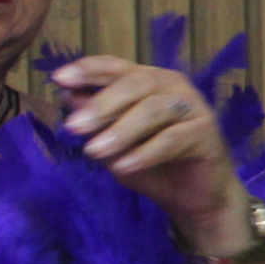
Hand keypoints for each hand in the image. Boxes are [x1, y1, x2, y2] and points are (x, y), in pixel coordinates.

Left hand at [48, 58, 245, 235]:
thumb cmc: (152, 165)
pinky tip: (123, 167)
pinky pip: (172, 139)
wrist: (193, 197)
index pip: (116, 66)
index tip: (59, 79)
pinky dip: (144, 153)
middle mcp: (172, 86)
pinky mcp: (206, 133)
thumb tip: (68, 96)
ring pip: (153, 110)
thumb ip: (95, 122)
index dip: (88, 70)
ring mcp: (192, 107)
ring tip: (95, 151)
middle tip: (74, 126)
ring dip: (121, 130)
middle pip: (136, 83)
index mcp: (148, 81)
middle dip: (102, 104)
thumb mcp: (113, 144)